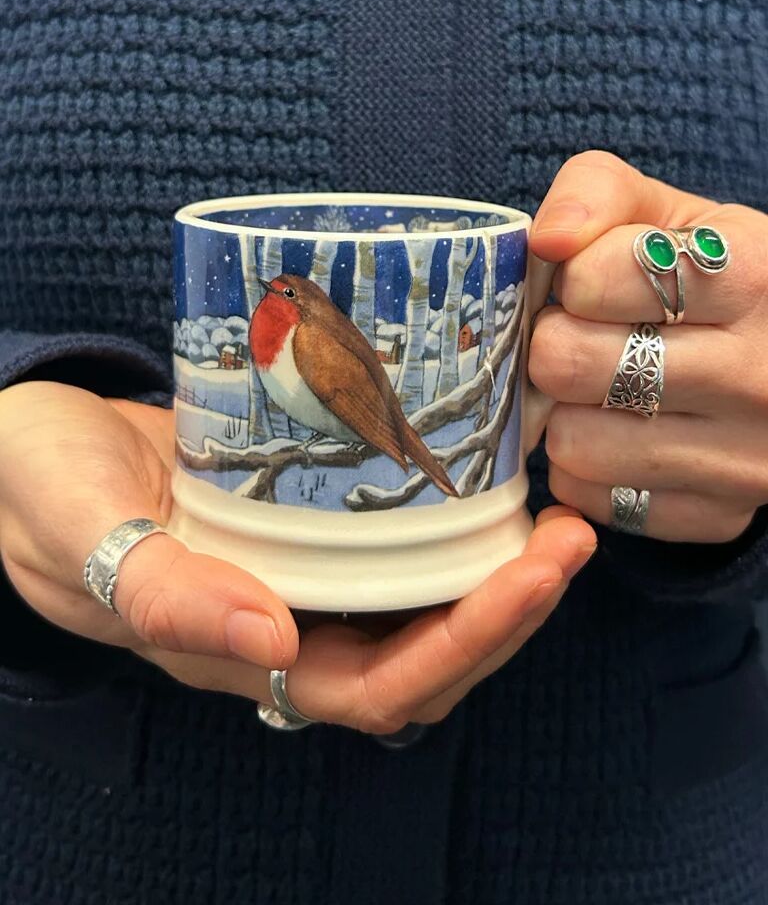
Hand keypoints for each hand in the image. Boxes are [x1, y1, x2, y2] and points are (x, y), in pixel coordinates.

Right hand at [0, 381, 594, 732]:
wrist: (30, 447)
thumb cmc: (41, 492)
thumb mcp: (85, 537)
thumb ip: (163, 593)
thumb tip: (273, 643)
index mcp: (238, 649)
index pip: (381, 684)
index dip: (470, 641)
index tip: (538, 570)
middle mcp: (284, 621)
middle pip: (423, 651)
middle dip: (510, 606)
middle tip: (571, 534)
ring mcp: (297, 570)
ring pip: (416, 599)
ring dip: (492, 566)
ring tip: (551, 509)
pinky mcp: (300, 517)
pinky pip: (389, 537)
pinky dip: (445, 517)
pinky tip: (480, 468)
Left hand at [529, 150, 767, 541]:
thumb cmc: (718, 281)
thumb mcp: (675, 217)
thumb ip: (598, 193)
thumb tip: (546, 239)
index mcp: (749, 275)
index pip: (590, 278)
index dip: (571, 278)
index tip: (591, 284)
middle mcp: (756, 373)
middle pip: (566, 363)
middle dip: (554, 345)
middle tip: (578, 339)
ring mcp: (745, 457)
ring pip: (572, 443)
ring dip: (565, 413)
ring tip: (599, 390)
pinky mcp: (720, 514)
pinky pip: (594, 500)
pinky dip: (587, 471)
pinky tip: (620, 435)